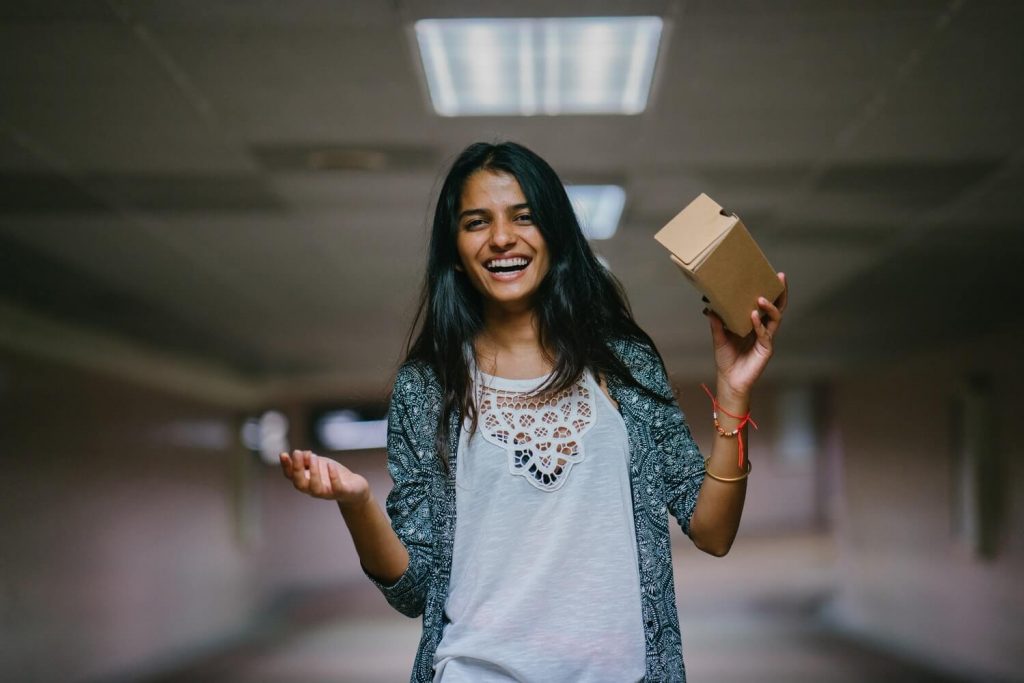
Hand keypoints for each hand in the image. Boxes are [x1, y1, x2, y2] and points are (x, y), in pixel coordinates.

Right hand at [279, 449, 370, 507]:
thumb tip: (301, 453)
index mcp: (306, 481)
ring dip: (313, 473)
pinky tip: (330, 465)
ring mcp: (328, 493)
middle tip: (297, 453)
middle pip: (299, 484)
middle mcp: (314, 490)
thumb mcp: (319, 464)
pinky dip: (332, 476)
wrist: (354, 487)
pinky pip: (336, 487)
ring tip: (313, 457)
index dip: (286, 466)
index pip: (291, 476)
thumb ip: (308, 459)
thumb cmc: (332, 475)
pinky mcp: (342, 492)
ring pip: (315, 489)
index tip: (283, 454)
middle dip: (297, 469)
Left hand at [708, 272, 787, 397]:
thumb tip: (709, 307)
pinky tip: (753, 317)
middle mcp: (763, 329)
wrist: (729, 380)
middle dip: (780, 293)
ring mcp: (766, 339)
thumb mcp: (719, 338)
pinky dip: (759, 325)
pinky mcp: (766, 349)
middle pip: (777, 308)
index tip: (771, 275)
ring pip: (774, 319)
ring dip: (769, 308)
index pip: (765, 305)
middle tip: (780, 278)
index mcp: (754, 325)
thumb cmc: (727, 359)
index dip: (770, 291)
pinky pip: (765, 335)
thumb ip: (717, 323)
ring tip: (760, 298)